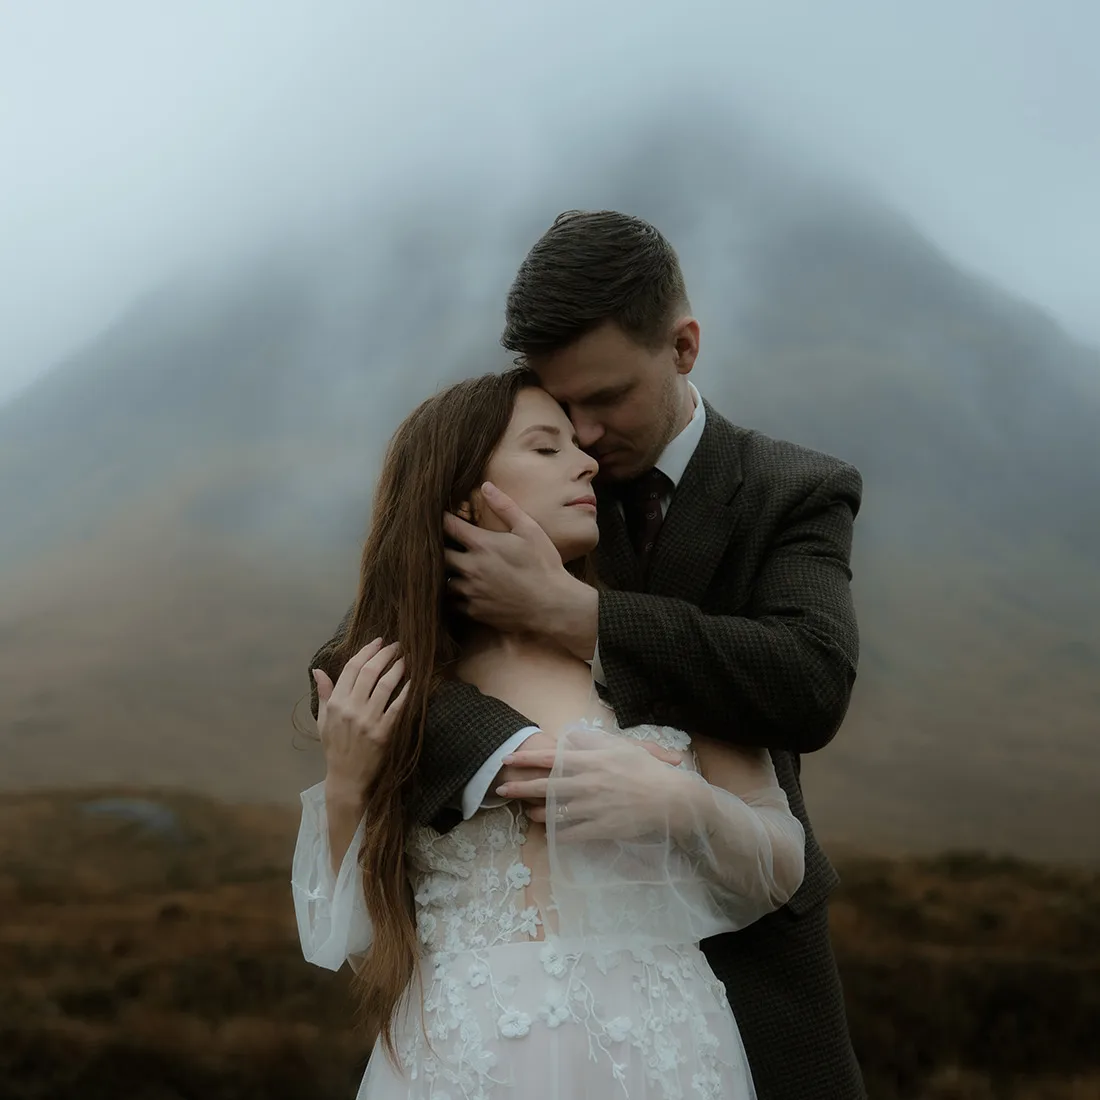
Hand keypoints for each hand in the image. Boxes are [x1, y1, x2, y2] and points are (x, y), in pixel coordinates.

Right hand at [313, 639, 409, 800]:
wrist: (346, 776)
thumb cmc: (335, 746)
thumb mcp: (323, 720)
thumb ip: (324, 693)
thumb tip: (318, 669)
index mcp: (335, 703)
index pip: (351, 668)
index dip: (366, 651)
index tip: (378, 641)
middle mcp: (351, 708)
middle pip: (370, 672)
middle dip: (385, 654)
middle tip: (397, 645)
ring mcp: (368, 720)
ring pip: (386, 685)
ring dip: (398, 668)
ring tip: (406, 658)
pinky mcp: (384, 732)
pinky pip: (398, 706)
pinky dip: (406, 692)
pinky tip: (413, 681)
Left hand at [443, 482, 597, 657]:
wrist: (552, 606)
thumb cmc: (544, 565)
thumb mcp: (529, 530)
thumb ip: (505, 507)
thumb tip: (486, 486)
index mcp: (481, 544)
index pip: (448, 526)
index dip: (443, 519)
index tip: (444, 518)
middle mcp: (470, 567)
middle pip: (439, 555)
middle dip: (440, 549)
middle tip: (447, 545)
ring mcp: (471, 591)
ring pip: (445, 580)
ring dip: (449, 574)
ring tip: (457, 570)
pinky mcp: (475, 611)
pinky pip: (454, 603)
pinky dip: (457, 596)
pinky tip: (467, 591)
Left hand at [497, 729, 685, 832]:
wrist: (671, 799)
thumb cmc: (648, 770)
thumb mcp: (621, 747)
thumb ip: (594, 742)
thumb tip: (572, 737)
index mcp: (591, 762)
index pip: (550, 759)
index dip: (526, 759)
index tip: (508, 759)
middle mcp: (586, 784)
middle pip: (544, 787)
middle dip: (519, 787)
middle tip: (501, 789)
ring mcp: (591, 808)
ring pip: (554, 813)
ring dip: (536, 813)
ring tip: (525, 813)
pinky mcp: (600, 829)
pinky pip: (571, 833)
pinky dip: (557, 834)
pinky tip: (549, 834)